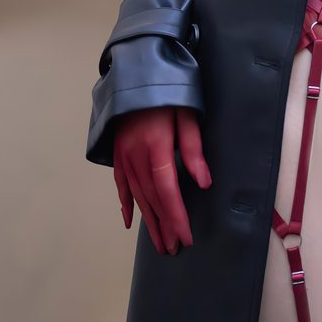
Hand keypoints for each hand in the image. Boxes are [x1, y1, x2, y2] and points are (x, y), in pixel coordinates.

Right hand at [113, 105, 211, 254]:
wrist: (136, 73)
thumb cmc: (168, 92)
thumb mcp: (187, 115)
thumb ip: (193, 149)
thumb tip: (203, 182)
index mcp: (156, 146)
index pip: (167, 190)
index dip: (176, 216)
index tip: (185, 237)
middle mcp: (135, 155)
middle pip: (151, 198)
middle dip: (163, 226)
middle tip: (173, 249)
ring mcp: (123, 156)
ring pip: (137, 196)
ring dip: (148, 221)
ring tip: (158, 242)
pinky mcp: (118, 154)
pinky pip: (121, 184)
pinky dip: (126, 204)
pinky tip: (129, 222)